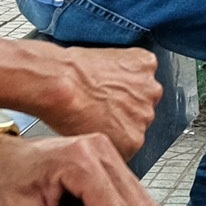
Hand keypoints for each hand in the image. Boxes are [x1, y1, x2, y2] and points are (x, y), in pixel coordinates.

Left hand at [45, 46, 159, 159]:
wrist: (57, 84)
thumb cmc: (63, 111)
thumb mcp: (87, 140)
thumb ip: (109, 140)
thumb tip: (106, 136)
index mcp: (134, 141)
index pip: (134, 134)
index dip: (118, 124)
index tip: (106, 117)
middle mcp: (146, 117)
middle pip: (140, 110)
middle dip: (125, 105)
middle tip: (102, 98)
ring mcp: (148, 89)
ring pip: (143, 88)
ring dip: (129, 85)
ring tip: (103, 82)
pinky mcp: (146, 65)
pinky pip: (143, 64)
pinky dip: (130, 63)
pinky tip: (108, 67)